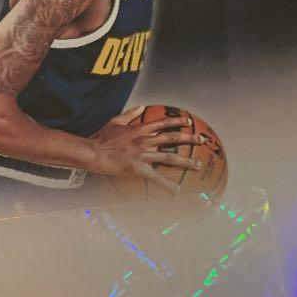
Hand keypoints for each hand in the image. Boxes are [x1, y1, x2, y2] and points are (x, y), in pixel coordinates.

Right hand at [90, 107, 204, 192]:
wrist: (94, 152)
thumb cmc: (102, 137)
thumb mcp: (115, 121)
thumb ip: (130, 114)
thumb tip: (142, 106)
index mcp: (140, 129)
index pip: (163, 123)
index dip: (177, 122)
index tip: (188, 121)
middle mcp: (145, 141)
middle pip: (172, 138)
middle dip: (189, 138)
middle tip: (201, 139)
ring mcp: (143, 155)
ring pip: (169, 157)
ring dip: (185, 161)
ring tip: (197, 164)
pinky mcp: (139, 169)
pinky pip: (156, 178)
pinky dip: (167, 185)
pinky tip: (177, 190)